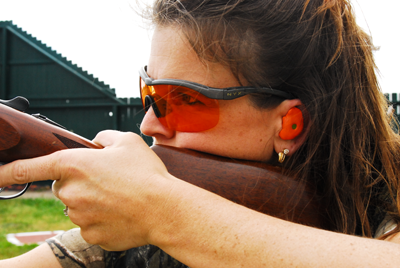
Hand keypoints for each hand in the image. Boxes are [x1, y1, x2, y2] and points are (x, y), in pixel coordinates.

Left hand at [0, 130, 175, 250]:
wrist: (164, 209)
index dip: (6, 172)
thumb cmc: (146, 174)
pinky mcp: (90, 235)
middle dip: (79, 183)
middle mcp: (70, 192)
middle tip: (107, 180)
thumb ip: (102, 138)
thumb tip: (94, 144)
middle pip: (63, 186)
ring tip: (120, 196)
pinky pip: (89, 224)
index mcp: (74, 164)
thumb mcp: (126, 141)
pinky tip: (121, 212)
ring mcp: (79, 217)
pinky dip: (101, 218)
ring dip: (91, 201)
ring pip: (77, 207)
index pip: (28, 168)